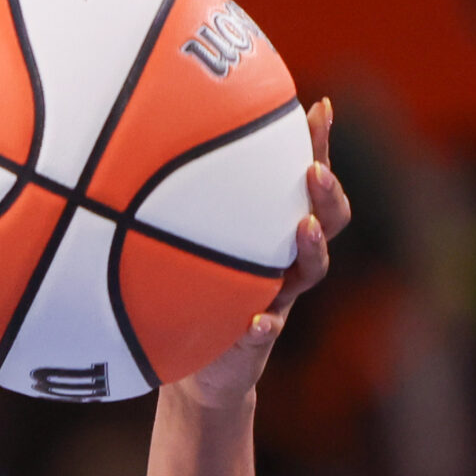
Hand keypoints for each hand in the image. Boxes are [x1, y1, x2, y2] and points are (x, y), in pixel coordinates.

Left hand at [173, 98, 351, 410]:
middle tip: (313, 170)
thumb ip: (180, 205)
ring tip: (304, 227)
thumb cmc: (190, 292)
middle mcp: (287, 260)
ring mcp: (280, 298)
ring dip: (312, 248)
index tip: (320, 107)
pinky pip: (266, 331)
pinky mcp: (259, 339)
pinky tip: (259, 321)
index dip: (320, 144)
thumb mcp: (185, 242)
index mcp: (274, 230)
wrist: (198, 368)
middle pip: (329, 220)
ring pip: (312, 270)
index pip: (308, 179)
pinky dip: (264, 325)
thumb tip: (146, 135)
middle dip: (328, 192)